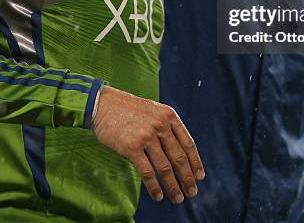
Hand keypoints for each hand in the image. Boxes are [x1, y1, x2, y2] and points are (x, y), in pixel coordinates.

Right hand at [91, 86, 204, 203]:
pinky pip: (147, 172)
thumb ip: (167, 127)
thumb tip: (181, 154)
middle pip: (179, 157)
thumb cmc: (129, 110)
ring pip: (165, 167)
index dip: (195, 162)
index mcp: (169, 116)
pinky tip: (158, 195)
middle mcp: (160, 125)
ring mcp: (146, 136)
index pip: (188, 143)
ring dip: (173, 186)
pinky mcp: (131, 147)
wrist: (104, 104)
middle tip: (192, 192)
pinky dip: (154, 187)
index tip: (200, 177)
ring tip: (178, 198)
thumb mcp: (154, 111)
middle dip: (187, 178)